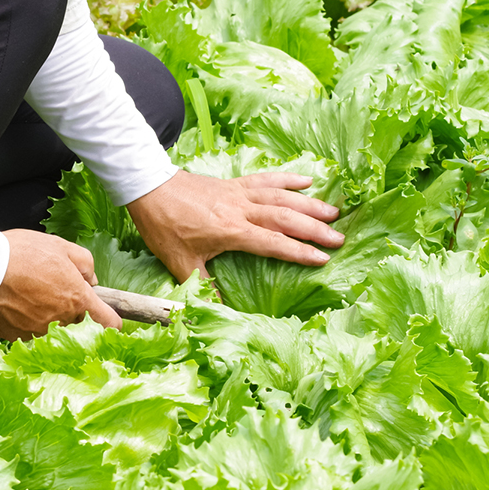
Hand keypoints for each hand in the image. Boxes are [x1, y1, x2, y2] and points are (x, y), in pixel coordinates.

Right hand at [0, 230, 121, 339]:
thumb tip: (91, 279)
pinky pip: (30, 332)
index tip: (106, 315)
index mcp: (77, 298)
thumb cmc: (20, 253)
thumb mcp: (59, 245)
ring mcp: (39, 332)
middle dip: (71, 308)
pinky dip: (26, 321)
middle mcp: (62, 320)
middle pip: (77, 322)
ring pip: (53, 328)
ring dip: (48, 315)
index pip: (109, 322)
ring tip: (29, 293)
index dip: (111, 319)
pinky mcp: (18, 337)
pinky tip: (16, 303)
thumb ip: (84, 262)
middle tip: (52, 288)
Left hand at [127, 171, 343, 282]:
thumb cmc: (163, 226)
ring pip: (281, 196)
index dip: (299, 252)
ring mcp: (238, 193)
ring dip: (309, 203)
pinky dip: (287, 178)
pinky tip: (307, 180)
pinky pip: (265, 179)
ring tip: (334, 211)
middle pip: (285, 217)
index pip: (273, 243)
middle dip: (314, 229)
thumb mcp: (179, 262)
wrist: (148, 188)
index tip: (324, 260)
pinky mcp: (233, 183)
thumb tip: (218, 311)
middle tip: (340, 238)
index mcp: (231, 231)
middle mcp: (240, 210)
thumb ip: (202, 286)